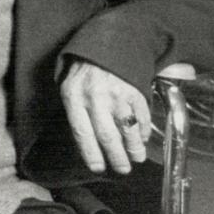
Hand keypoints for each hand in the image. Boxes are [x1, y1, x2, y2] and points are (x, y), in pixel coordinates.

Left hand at [60, 58, 150, 174]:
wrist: (104, 44)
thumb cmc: (83, 73)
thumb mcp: (70, 88)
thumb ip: (77, 113)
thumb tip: (89, 144)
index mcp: (73, 97)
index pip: (82, 132)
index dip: (91, 153)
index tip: (98, 168)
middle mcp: (95, 96)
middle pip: (107, 135)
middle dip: (116, 156)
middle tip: (123, 169)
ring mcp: (117, 93)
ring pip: (127, 127)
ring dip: (134, 146)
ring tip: (136, 157)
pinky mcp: (134, 89)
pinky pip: (141, 115)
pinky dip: (144, 129)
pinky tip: (143, 137)